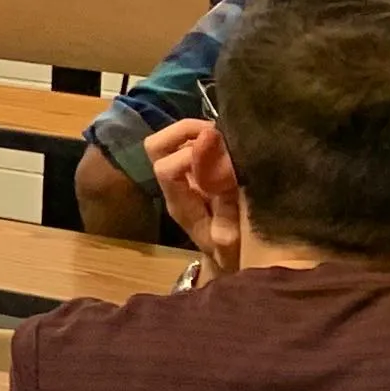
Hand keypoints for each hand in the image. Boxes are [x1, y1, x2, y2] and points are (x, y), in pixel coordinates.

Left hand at [144, 117, 244, 271]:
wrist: (227, 259)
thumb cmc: (230, 254)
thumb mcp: (232, 241)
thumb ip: (227, 213)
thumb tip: (225, 182)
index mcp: (179, 203)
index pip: (165, 169)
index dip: (190, 154)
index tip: (221, 149)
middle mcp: (174, 185)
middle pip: (156, 146)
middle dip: (185, 131)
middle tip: (221, 132)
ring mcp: (183, 176)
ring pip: (171, 141)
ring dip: (197, 131)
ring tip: (228, 135)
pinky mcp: (195, 170)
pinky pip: (191, 144)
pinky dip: (207, 136)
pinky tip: (231, 142)